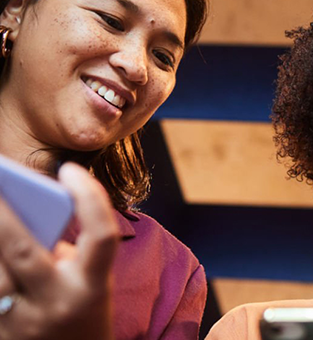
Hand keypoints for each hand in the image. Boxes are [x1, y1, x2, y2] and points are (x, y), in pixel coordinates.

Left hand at [0, 163, 118, 339]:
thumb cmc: (80, 310)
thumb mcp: (86, 281)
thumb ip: (61, 249)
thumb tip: (18, 212)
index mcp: (91, 286)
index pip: (101, 236)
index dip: (90, 200)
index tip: (71, 169)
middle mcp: (59, 304)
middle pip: (23, 250)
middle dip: (1, 212)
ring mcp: (24, 322)